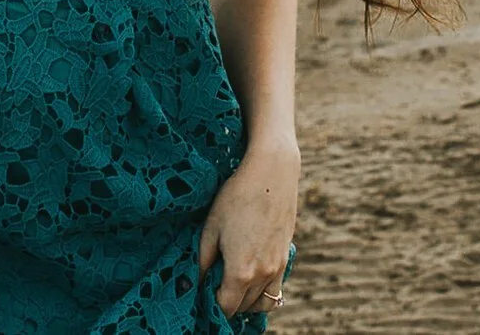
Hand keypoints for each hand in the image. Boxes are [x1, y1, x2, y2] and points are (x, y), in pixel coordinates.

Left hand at [198, 139, 298, 318]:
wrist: (272, 172)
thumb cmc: (237, 196)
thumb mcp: (211, 227)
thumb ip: (202, 260)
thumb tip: (194, 282)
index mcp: (240, 271)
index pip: (225, 306)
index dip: (210, 303)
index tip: (201, 292)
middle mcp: (262, 275)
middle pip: (242, 307)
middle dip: (226, 302)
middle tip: (212, 285)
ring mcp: (278, 267)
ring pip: (262, 303)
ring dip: (245, 301)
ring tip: (231, 284)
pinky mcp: (286, 257)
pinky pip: (276, 290)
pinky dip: (263, 292)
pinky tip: (250, 278)